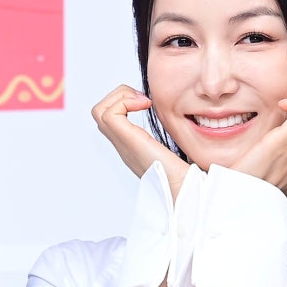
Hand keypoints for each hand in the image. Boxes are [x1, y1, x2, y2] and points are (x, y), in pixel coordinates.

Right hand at [91, 85, 188, 201]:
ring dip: (120, 97)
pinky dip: (124, 102)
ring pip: (99, 112)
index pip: (112, 120)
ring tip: (144, 102)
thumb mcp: (178, 151)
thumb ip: (173, 140)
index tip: (147, 102)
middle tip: (144, 100)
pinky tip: (146, 106)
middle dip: (119, 96)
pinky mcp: (129, 142)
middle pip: (100, 114)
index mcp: (133, 147)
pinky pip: (109, 115)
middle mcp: (124, 146)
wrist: (185, 190)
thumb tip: (185, 125)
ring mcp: (124, 145)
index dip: (124, 102)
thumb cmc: (186, 176)